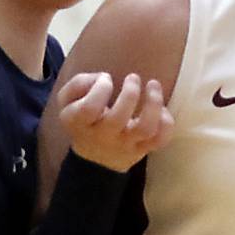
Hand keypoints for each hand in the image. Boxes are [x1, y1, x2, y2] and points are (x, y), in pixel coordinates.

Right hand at [58, 71, 173, 171]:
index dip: (100, 89)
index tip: (106, 79)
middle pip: (118, 117)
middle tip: (133, 78)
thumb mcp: (69, 100)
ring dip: (153, 103)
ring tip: (153, 84)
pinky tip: (161, 108)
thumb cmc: (84, 119)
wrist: (95, 156)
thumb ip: (79, 83)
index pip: (88, 108)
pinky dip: (165, 122)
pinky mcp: (143, 149)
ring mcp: (125, 145)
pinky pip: (160, 139)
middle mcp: (102, 137)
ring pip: (145, 128)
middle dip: (130, 93)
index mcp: (79, 123)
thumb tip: (103, 77)